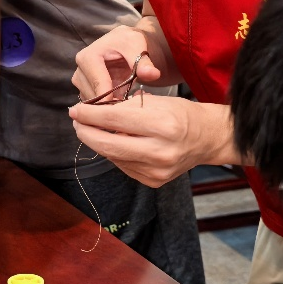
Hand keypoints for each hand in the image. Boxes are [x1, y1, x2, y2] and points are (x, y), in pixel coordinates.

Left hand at [69, 94, 236, 186]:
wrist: (207, 139)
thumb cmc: (181, 114)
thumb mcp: (157, 101)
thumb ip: (126, 108)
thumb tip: (93, 112)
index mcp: (163, 125)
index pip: (114, 120)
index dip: (90, 115)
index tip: (75, 110)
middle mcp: (160, 151)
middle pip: (108, 145)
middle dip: (86, 133)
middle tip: (76, 122)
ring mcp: (156, 171)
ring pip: (113, 157)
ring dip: (99, 142)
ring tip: (95, 129)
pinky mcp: (153, 181)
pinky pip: (123, 166)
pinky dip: (115, 153)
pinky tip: (117, 143)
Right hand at [72, 25, 161, 101]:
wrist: (126, 44)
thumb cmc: (129, 42)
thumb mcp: (138, 46)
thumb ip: (144, 62)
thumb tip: (153, 74)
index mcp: (88, 56)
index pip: (97, 82)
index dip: (110, 96)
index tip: (124, 107)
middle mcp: (79, 70)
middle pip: (92, 95)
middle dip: (110, 103)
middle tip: (130, 107)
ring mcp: (81, 82)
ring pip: (92, 102)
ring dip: (109, 106)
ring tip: (128, 104)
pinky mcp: (87, 90)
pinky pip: (94, 105)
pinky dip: (108, 106)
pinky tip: (123, 103)